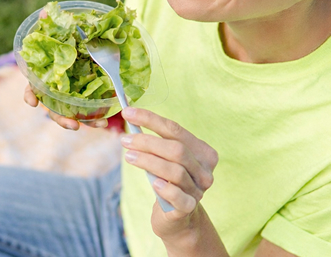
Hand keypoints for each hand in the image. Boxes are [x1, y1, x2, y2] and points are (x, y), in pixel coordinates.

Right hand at [21, 7, 108, 130]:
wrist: (87, 43)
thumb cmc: (67, 39)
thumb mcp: (61, 30)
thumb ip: (52, 24)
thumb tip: (45, 13)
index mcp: (46, 75)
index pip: (32, 87)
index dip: (31, 95)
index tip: (32, 102)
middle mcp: (56, 90)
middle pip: (53, 108)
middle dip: (61, 118)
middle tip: (72, 125)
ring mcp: (70, 97)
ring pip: (72, 115)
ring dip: (84, 122)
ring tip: (98, 126)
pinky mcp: (85, 100)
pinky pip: (88, 112)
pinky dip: (95, 119)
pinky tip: (105, 122)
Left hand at [120, 107, 218, 235]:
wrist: (177, 218)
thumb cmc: (168, 182)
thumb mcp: (165, 160)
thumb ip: (157, 144)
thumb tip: (131, 119)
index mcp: (203, 153)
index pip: (176, 130)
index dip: (151, 119)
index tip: (128, 113)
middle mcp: (205, 171)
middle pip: (177, 150)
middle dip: (147, 142)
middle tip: (125, 140)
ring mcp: (198, 190)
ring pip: (175, 171)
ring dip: (148, 161)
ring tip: (128, 156)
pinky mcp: (188, 209)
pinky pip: (179, 197)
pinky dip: (167, 189)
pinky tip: (154, 183)